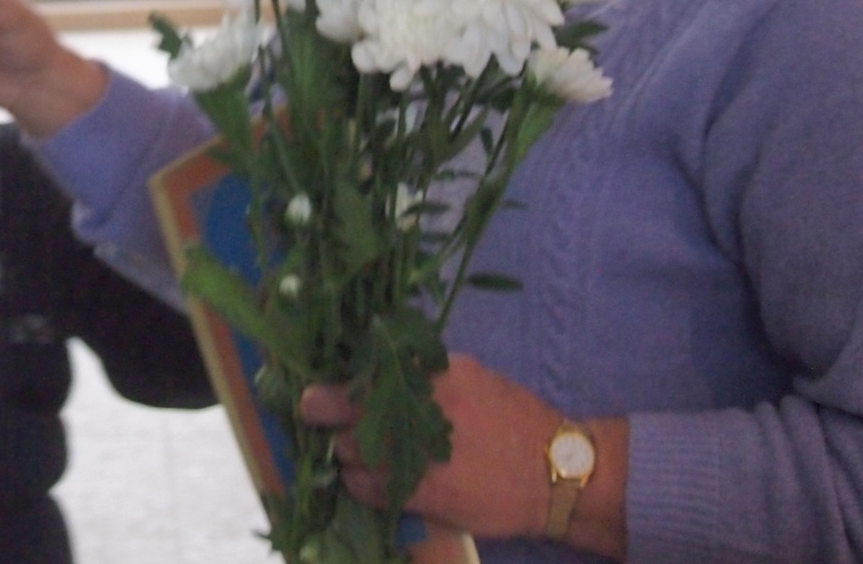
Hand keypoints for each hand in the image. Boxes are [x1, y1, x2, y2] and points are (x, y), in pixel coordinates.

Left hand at [300, 354, 626, 557]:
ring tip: (360, 450)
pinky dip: (361, 484)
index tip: (309, 395)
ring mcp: (411, 457)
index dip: (324, 390)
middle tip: (326, 421)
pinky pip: (365, 490)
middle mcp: (412, 413)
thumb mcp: (469, 374)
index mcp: (425, 376)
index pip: (356, 378)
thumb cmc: (512, 416)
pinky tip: (374, 478)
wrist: (553, 472)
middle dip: (330, 420)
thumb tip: (379, 366)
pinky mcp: (417, 496)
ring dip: (349, 453)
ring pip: (349, 455)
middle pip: (342, 417)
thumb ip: (423, 371)